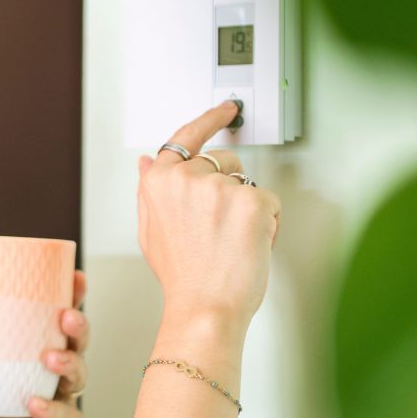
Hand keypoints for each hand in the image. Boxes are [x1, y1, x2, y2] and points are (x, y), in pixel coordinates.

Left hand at [0, 271, 89, 417]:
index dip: (72, 297)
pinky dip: (52, 408)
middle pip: (78, 343)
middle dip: (78, 326)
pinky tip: (33, 402)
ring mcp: (60, 402)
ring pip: (79, 377)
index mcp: (31, 351)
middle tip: (65, 316)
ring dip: (69, 363)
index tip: (74, 277)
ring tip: (49, 358)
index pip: (56, 319)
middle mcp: (52, 373)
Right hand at [137, 101, 281, 327]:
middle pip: (223, 161)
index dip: (209, 119)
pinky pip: (270, 201)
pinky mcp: (252, 201)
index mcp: (159, 182)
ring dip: (246, 207)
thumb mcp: (151, 230)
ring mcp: (220, 188)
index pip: (185, 137)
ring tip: (230, 241)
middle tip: (220, 227)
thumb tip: (147, 160)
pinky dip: (267, 224)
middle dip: (228, 186)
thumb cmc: (183, 276)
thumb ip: (149, 189)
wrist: (205, 308)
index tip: (225, 109)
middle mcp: (187, 178)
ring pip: (248, 182)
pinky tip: (248, 245)